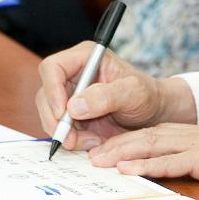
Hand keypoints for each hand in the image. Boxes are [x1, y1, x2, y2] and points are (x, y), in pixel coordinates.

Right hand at [35, 43, 196, 150]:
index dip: (52, 90)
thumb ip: (106, 96)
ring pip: (50, 115)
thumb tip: (74, 106)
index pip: (52, 68)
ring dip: (66, 133)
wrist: (153, 113)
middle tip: (72, 140)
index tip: (63, 114)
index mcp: (85, 57)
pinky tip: (93, 142)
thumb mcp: (133, 93)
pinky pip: (61, 129)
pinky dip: (73, 140)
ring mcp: (70, 95)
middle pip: (46, 95)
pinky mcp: (72, 115)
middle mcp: (72, 74)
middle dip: (57, 120)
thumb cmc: (147, 95)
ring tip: (93, 141)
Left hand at [90, 125, 198, 199]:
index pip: (158, 133)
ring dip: (125, 152)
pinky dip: (148, 165)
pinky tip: (129, 170)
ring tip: (101, 161)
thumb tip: (185, 175)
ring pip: (155, 144)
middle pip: (149, 135)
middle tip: (93, 154)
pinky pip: (172, 162)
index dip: (131, 140)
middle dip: (119, 143)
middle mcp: (196, 134)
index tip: (108, 148)